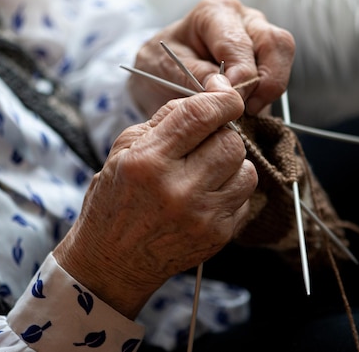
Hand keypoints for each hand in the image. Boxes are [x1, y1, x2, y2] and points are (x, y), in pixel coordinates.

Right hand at [54, 74, 257, 318]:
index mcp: (148, 162)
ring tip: (205, 171)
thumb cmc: (114, 201)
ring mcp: (202, 216)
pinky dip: (230, 191)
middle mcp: (178, 189)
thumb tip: (209, 95)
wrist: (112, 263)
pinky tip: (206, 196)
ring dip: (231, 164)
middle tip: (205, 143)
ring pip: (246, 170)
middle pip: (231, 142)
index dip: (223, 99)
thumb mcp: (123, 151)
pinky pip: (244, 198)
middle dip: (223, 135)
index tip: (227, 96)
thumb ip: (165, 120)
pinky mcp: (218, 236)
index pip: (201, 115)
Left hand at [129, 0, 294, 117]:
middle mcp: (244, 19)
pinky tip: (247, 112)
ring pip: (283, 56)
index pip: (240, 45)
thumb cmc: (162, 63)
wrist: (160, 71)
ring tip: (245, 112)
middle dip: (265, 83)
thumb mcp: (166, 68)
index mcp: (216, 12)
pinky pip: (279, 76)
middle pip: (275, 43)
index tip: (228, 103)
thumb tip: (227, 88)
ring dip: (269, 90)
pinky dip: (267, 98)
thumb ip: (197, 76)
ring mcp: (259, 38)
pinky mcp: (266, 61)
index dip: (239, 78)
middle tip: (244, 110)